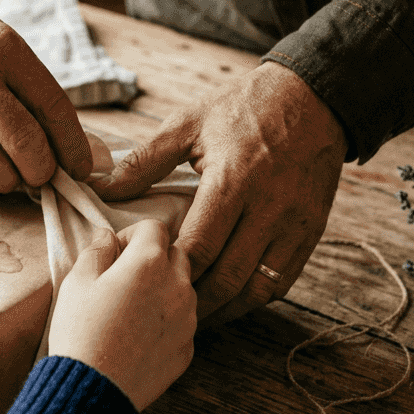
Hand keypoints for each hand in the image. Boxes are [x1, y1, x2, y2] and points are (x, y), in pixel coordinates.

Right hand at [0, 0, 91, 197]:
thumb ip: (29, 88)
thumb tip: (72, 146)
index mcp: (4, 49)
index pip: (54, 109)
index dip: (73, 147)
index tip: (80, 167)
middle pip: (26, 146)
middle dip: (43, 172)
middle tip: (41, 175)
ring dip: (9, 182)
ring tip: (8, 173)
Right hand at [47, 220, 195, 411]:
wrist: (93, 391)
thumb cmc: (80, 333)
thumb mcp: (76, 283)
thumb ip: (97, 250)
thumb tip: (108, 236)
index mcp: (149, 263)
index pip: (153, 227)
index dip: (131, 234)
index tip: (115, 252)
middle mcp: (178, 286)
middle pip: (176, 254)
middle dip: (154, 258)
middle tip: (124, 279)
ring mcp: (188, 320)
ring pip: (183, 289)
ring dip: (164, 290)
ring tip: (131, 311)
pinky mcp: (188, 348)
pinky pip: (182, 323)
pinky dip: (167, 322)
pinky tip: (139, 337)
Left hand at [90, 62, 347, 323]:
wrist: (312, 98)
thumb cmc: (243, 108)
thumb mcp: (189, 124)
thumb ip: (144, 161)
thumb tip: (101, 188)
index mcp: (233, 180)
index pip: (199, 246)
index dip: (173, 272)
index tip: (148, 284)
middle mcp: (268, 208)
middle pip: (228, 277)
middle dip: (196, 302)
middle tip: (166, 311)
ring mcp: (295, 223)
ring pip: (259, 288)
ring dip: (227, 309)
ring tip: (196, 316)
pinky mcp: (312, 231)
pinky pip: (283, 281)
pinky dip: (255, 297)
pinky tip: (231, 301)